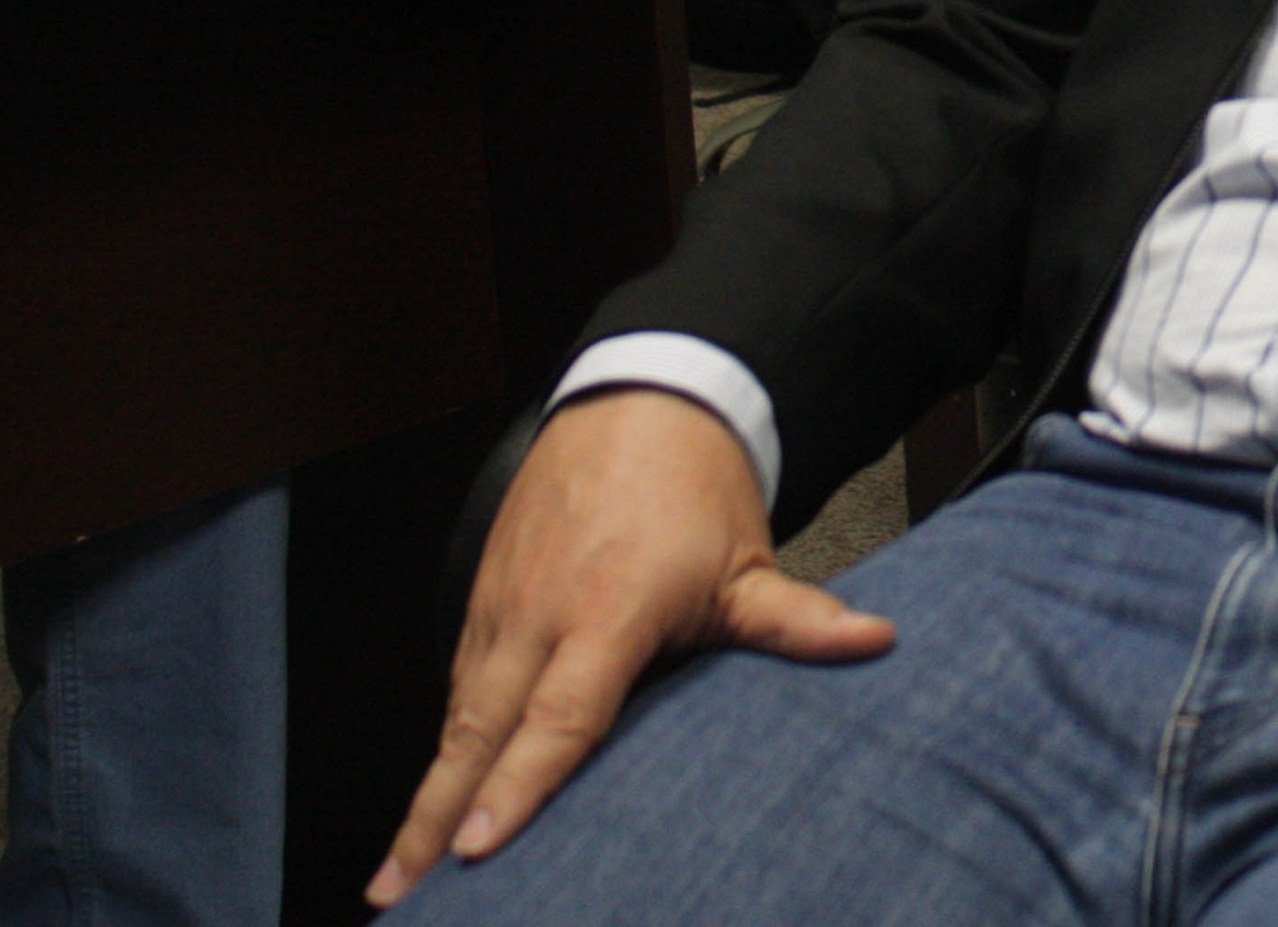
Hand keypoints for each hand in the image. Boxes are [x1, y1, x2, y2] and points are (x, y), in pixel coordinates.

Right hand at [366, 390, 893, 906]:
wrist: (635, 400)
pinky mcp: (480, 603)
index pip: (560, 717)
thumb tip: (877, 642)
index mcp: (609, 610)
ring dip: (426, 794)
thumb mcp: (746, 561)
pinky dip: (442, 749)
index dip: (519, 787)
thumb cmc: (694, 489)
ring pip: (456, 717)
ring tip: (401, 878)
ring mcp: (500, 608)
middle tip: (400, 894)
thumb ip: (797, 621)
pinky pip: (456, 689)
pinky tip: (431, 805)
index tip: (478, 848)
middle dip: (434, 818)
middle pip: (478, 733)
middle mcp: (539, 614)